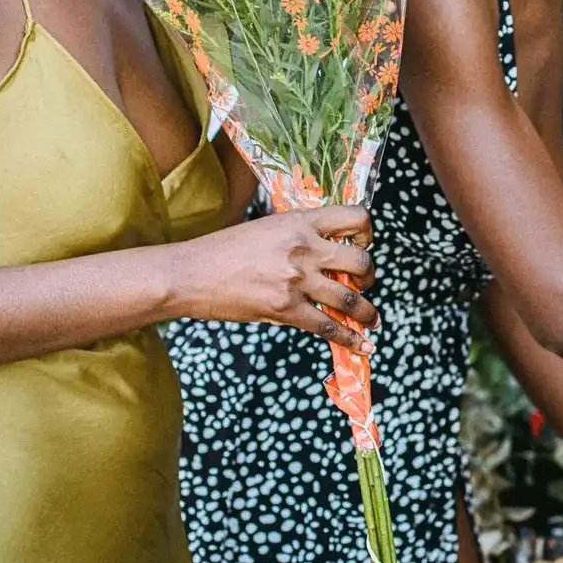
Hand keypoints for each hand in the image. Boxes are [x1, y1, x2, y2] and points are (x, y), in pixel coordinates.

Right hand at [177, 205, 378, 350]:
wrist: (190, 274)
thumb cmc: (224, 250)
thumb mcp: (266, 228)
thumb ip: (298, 235)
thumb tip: (327, 250)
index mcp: (299, 221)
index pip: (354, 217)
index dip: (367, 233)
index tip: (363, 245)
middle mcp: (303, 247)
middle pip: (361, 261)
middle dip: (370, 276)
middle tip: (365, 284)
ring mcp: (295, 279)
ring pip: (350, 298)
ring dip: (367, 312)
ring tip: (371, 319)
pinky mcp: (284, 309)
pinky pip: (328, 326)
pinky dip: (350, 338)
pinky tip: (363, 345)